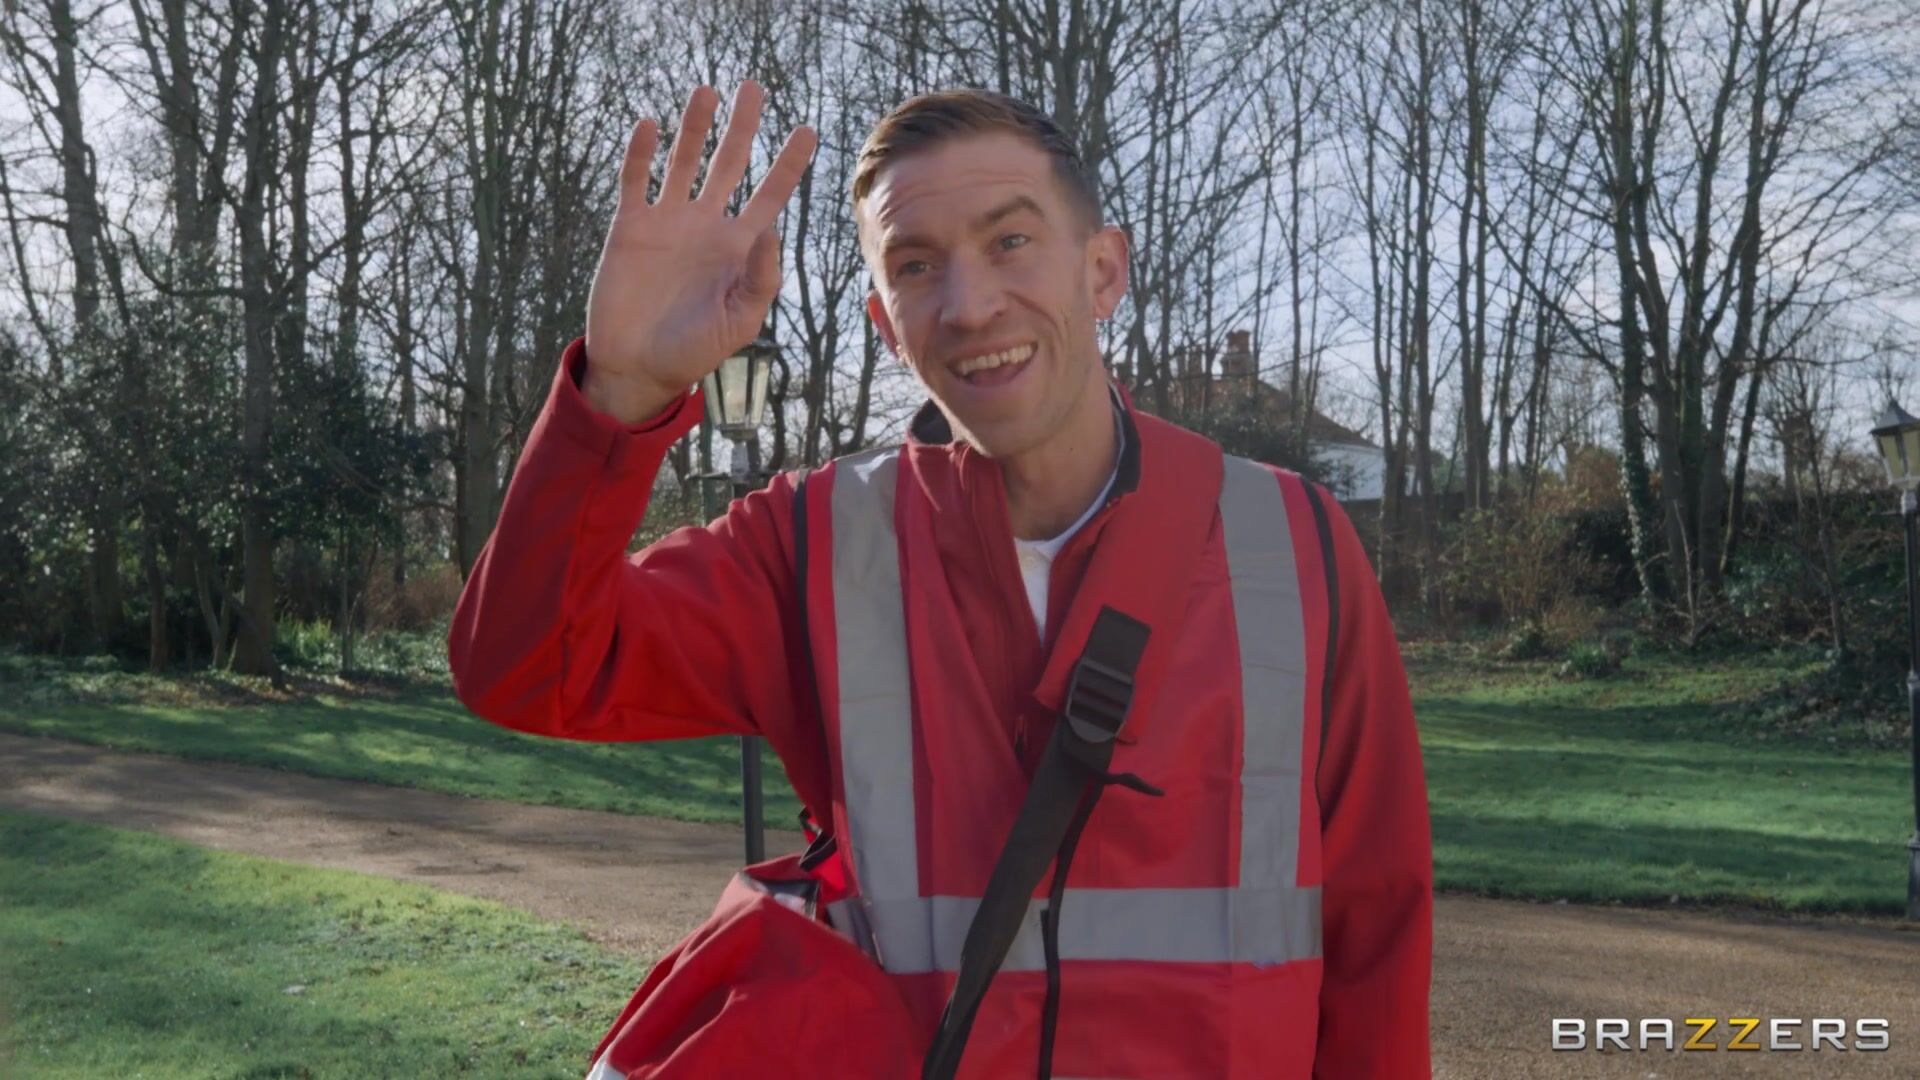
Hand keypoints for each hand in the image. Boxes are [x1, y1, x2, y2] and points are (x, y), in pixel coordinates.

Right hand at [583, 81, 817, 423]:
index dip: (788, 164)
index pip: (770, 195)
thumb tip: (772, 229)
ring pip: (684, 162)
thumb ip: (761, 279)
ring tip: (706, 92)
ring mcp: (668, 222)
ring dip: (694, 127)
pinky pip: (637, 181)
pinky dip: (641, 154)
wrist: (638, 366)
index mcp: (739, 246)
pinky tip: (650, 126)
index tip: (807, 130)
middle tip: (754, 87)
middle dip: (742, 127)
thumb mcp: (741, 321)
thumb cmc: (694, 350)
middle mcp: (707, 225)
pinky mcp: (630, 227)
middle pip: (729, 164)